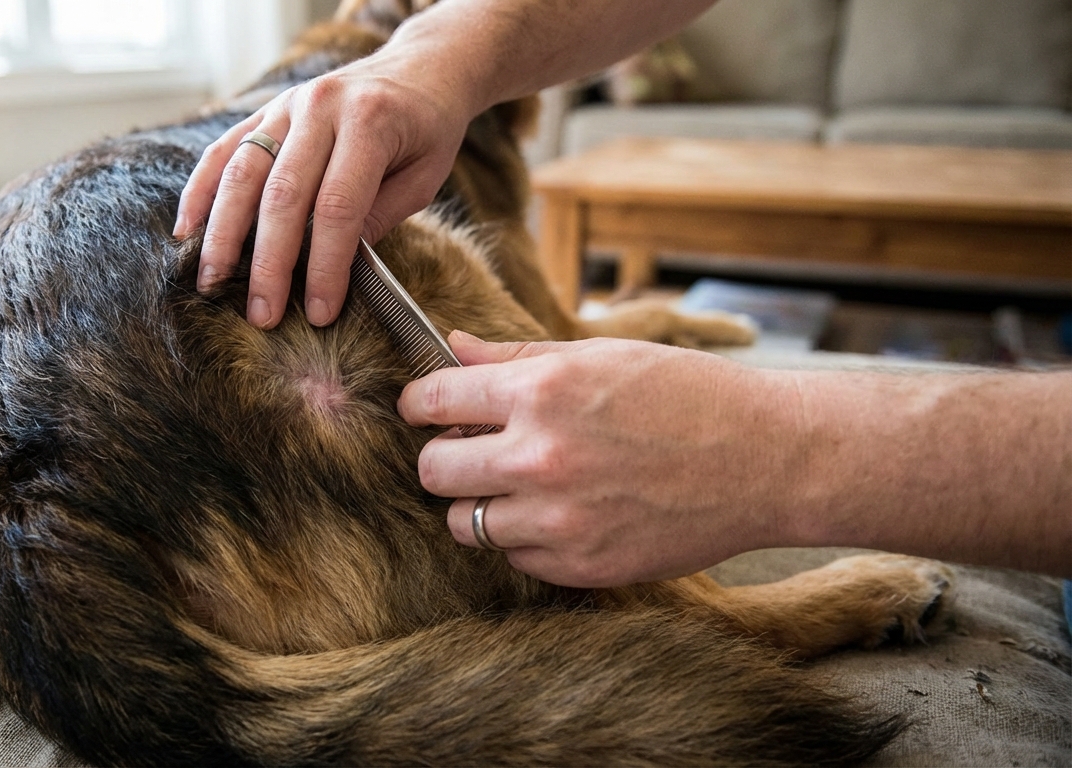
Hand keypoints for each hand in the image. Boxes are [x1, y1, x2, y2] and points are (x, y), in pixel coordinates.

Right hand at [174, 51, 474, 328]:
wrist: (419, 68)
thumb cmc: (427, 131)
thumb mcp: (423, 178)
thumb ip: (378, 218)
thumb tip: (331, 271)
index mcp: (370, 122)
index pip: (338, 207)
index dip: (325, 265)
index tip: (319, 311)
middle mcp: (321, 107)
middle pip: (283, 195)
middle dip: (269, 262)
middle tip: (262, 314)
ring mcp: (287, 105)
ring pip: (242, 173)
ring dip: (223, 233)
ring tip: (212, 282)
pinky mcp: (265, 109)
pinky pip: (223, 150)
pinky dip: (201, 191)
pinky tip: (187, 230)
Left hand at [397, 331, 802, 587]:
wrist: (767, 458)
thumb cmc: (687, 394)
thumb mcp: (600, 354)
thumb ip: (515, 357)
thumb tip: (451, 346)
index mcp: (540, 393)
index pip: (431, 400)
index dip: (420, 403)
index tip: (427, 408)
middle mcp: (539, 458)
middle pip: (432, 470)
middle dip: (444, 456)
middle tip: (471, 450)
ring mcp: (558, 520)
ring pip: (464, 523)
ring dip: (479, 503)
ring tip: (518, 485)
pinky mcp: (581, 566)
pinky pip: (514, 558)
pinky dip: (524, 539)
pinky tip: (561, 513)